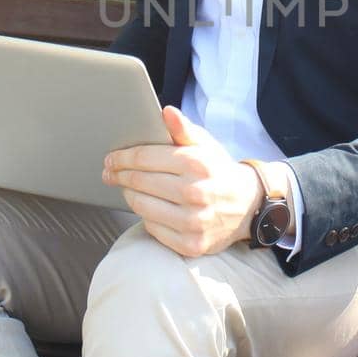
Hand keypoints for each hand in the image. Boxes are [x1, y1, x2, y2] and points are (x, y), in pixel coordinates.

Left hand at [102, 106, 264, 257]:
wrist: (247, 206)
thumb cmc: (218, 171)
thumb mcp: (206, 145)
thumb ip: (183, 129)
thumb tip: (166, 112)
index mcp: (196, 164)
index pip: (144, 158)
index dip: (122, 157)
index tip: (111, 158)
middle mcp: (195, 193)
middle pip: (138, 182)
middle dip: (119, 175)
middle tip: (111, 173)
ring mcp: (193, 221)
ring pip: (141, 206)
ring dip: (129, 195)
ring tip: (129, 188)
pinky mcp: (190, 244)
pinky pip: (152, 228)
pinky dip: (146, 216)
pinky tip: (149, 207)